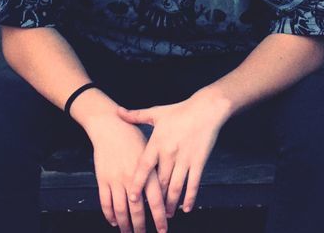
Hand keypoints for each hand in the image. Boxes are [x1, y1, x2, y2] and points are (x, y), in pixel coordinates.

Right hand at [83, 113, 170, 232]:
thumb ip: (156, 171)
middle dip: (141, 226)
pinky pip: (105, 202)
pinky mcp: (102, 179)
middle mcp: (131, 178)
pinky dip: (109, 214)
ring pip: (120, 209)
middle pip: (137, 209)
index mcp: (146, 171)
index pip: (156, 200)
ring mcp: (115, 180)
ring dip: (125, 224)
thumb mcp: (150, 150)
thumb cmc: (132, 137)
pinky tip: (114, 221)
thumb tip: (166, 191)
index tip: (163, 229)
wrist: (109, 126)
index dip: (160, 217)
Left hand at [117, 88, 233, 216]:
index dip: (137, 184)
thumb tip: (117, 111)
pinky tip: (186, 208)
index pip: (143, 167)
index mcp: (157, 142)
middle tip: (149, 213)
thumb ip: (136, 115)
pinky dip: (189, 197)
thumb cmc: (179, 111)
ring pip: (175, 186)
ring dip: (170, 203)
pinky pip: (193, 183)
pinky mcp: (199, 162)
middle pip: (159, 182)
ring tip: (167, 214)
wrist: (206, 109)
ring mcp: (185, 159)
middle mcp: (169, 153)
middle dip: (155, 200)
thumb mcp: (156, 112)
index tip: (131, 198)